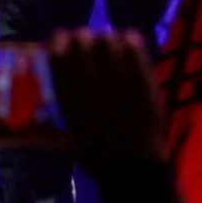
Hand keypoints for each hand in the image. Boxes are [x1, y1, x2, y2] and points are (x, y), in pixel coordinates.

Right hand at [45, 27, 164, 179]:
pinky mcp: (143, 84)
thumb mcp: (73, 134)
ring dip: (107, 39)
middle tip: (84, 36)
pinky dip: (132, 43)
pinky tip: (128, 36)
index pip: (60, 66)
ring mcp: (120, 85)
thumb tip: (67, 88)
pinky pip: (136, 55)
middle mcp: (92, 90)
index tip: (58, 35)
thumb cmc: (99, 157)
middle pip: (84, 51)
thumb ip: (71, 109)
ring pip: (110, 48)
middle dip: (82, 38)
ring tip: (108, 39)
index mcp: (72, 104)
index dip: (58, 46)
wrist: (132, 167)